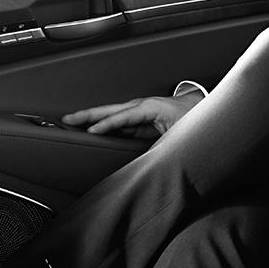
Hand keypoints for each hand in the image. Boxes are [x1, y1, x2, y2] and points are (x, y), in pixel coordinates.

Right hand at [63, 93, 203, 139]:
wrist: (201, 107)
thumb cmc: (192, 119)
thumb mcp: (179, 134)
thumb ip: (163, 146)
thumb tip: (149, 161)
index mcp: (150, 108)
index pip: (123, 116)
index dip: (107, 124)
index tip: (91, 130)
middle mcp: (141, 106)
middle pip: (110, 110)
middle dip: (88, 115)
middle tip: (67, 119)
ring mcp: (138, 110)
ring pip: (110, 115)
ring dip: (91, 118)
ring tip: (71, 122)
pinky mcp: (138, 118)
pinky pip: (117, 121)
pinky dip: (102, 123)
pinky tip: (91, 129)